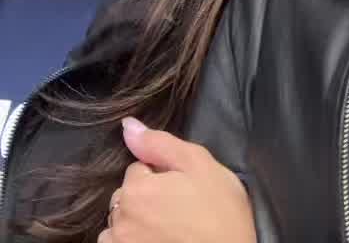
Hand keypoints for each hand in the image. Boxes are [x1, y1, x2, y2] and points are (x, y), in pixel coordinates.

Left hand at [98, 118, 256, 242]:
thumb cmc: (220, 212)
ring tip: (167, 227)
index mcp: (137, 188)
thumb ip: (159, 143)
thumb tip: (127, 125)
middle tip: (178, 207)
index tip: (181, 186)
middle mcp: (122, 219)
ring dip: (134, 222)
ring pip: (119, 223)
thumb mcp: (199, 165)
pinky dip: (129, 241)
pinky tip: (155, 240)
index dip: (160, 174)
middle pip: (126, 195)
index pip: (137, 168)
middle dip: (145, 196)